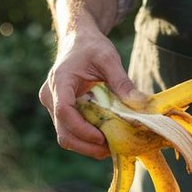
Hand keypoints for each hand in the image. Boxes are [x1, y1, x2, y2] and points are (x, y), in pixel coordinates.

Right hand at [39, 30, 141, 159]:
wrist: (78, 40)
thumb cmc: (92, 46)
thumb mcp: (109, 58)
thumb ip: (122, 81)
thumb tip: (140, 104)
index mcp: (60, 81)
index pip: (64, 112)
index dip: (82, 130)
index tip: (101, 138)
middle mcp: (51, 96)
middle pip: (63, 132)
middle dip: (87, 146)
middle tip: (111, 150)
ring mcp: (53, 106)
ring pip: (66, 136)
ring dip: (87, 146)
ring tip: (110, 147)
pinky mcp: (61, 112)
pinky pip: (71, 131)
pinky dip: (87, 139)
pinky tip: (105, 139)